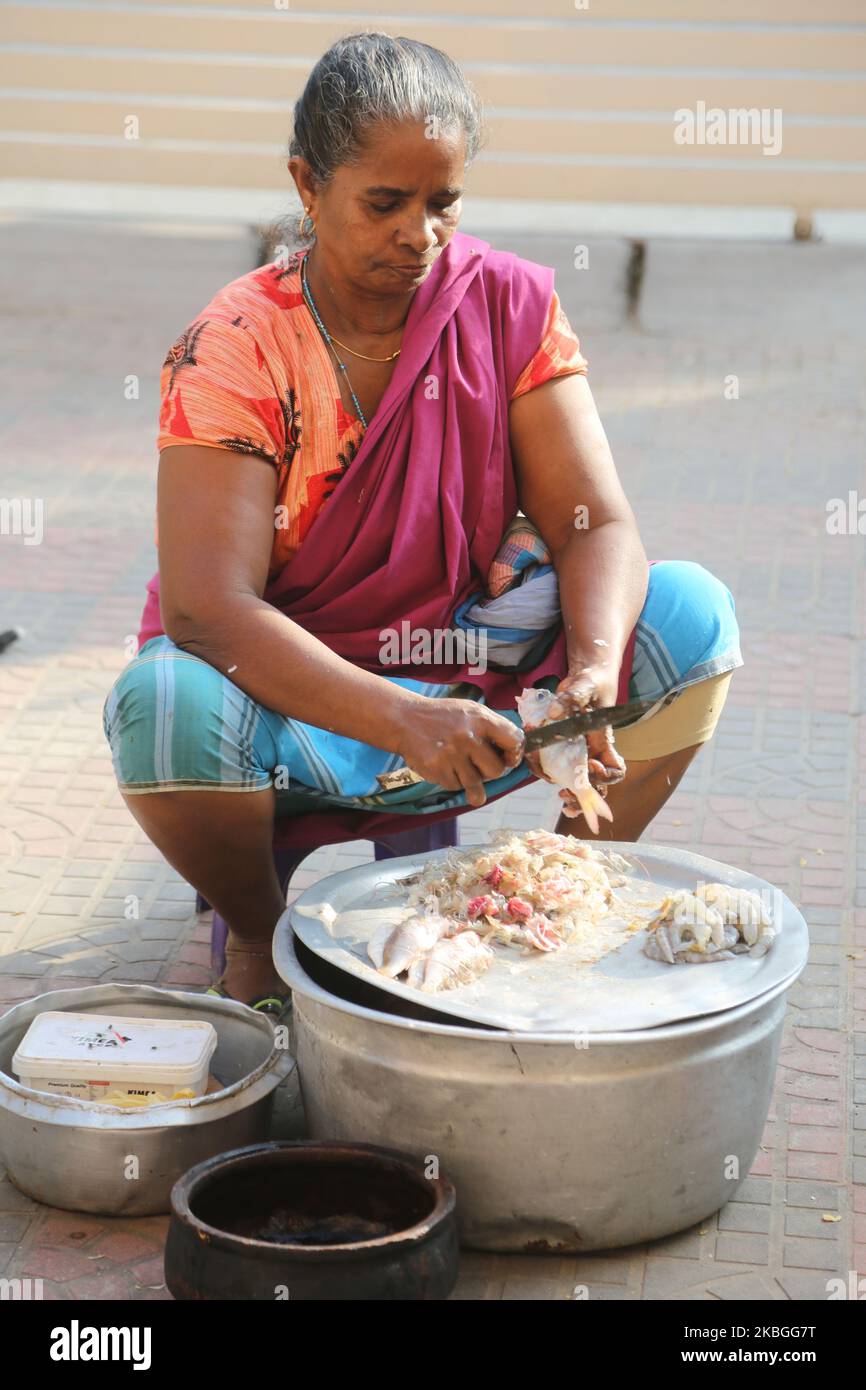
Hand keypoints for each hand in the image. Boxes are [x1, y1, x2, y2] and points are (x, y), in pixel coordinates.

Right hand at [394, 698, 524, 807]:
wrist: (406, 719)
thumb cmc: (444, 717)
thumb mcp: (471, 711)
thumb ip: (495, 728)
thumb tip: (516, 755)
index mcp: (480, 719)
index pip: (514, 741)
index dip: (515, 753)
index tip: (508, 757)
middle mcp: (467, 737)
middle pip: (497, 770)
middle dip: (490, 770)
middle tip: (476, 761)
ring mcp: (451, 755)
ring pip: (477, 784)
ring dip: (471, 779)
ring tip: (460, 765)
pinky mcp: (437, 770)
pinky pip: (456, 787)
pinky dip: (453, 780)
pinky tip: (444, 765)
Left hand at [524, 664, 626, 816]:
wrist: (581, 681)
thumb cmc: (591, 682)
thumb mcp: (585, 685)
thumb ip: (572, 697)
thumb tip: (553, 713)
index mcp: (603, 742)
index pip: (615, 770)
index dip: (605, 776)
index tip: (591, 767)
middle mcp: (590, 752)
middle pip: (593, 786)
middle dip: (580, 797)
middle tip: (566, 799)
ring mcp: (575, 753)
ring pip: (571, 781)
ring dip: (560, 787)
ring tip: (549, 784)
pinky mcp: (559, 747)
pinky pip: (552, 766)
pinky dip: (542, 768)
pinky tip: (532, 760)